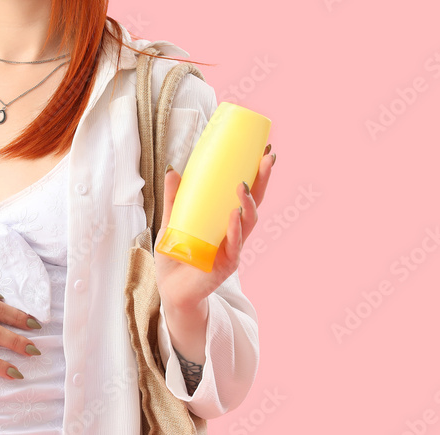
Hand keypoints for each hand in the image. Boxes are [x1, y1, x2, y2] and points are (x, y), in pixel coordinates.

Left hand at [155, 148, 275, 310]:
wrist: (171, 289)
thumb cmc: (176, 256)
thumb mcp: (173, 221)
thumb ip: (174, 199)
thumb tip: (173, 170)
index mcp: (225, 220)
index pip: (246, 194)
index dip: (257, 174)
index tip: (265, 150)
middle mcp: (234, 232)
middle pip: (255, 203)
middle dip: (263, 181)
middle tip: (268, 158)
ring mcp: (233, 248)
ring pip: (248, 222)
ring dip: (248, 203)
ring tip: (244, 184)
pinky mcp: (226, 264)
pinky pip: (233, 244)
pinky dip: (234, 228)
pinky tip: (235, 214)